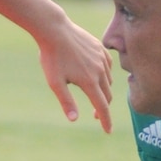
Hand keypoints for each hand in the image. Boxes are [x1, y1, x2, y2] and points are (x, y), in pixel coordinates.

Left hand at [36, 17, 112, 132]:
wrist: (54, 29)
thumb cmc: (51, 57)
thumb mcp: (55, 82)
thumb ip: (66, 101)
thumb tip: (74, 120)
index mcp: (89, 81)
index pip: (102, 107)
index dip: (106, 121)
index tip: (108, 131)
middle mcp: (99, 70)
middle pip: (107, 95)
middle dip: (103, 107)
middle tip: (95, 116)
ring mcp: (101, 58)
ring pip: (109, 80)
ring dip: (104, 91)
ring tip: (92, 93)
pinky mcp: (100, 49)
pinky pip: (108, 66)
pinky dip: (106, 75)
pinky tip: (97, 75)